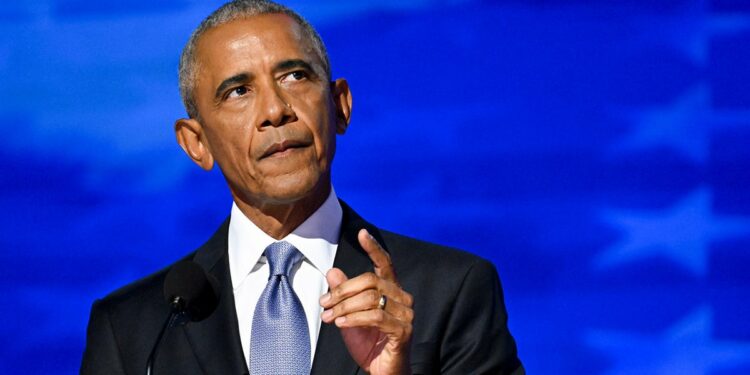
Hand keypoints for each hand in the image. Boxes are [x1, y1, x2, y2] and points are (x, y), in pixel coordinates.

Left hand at [320, 229, 413, 374]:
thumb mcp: (349, 316)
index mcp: (391, 291)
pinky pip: (376, 316)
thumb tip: (332, 272)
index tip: (362, 233)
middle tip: (324, 303)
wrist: (382, 372)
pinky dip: (355, 318)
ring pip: (371, 298)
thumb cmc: (368, 344)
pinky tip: (342, 323)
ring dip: (345, 307)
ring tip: (329, 317)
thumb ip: (344, 295)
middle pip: (370, 280)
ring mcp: (406, 314)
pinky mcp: (403, 330)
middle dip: (343, 291)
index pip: (385, 264)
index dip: (374, 248)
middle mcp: (402, 299)